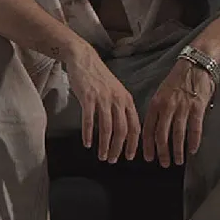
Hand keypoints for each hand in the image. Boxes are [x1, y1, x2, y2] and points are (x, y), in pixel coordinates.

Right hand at [60, 43, 140, 163]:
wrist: (84, 59)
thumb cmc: (99, 77)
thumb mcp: (116, 91)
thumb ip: (121, 107)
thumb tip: (123, 129)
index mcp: (126, 100)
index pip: (135, 126)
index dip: (133, 144)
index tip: (130, 156)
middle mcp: (117, 100)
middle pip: (122, 130)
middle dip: (118, 148)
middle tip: (113, 160)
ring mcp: (103, 99)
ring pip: (107, 128)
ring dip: (104, 145)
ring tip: (101, 156)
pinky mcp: (88, 98)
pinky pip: (89, 120)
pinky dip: (88, 134)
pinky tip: (87, 143)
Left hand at [142, 60, 214, 167]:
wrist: (196, 64)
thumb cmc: (178, 80)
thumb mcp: (162, 93)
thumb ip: (159, 110)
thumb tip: (155, 129)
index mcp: (155, 103)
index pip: (147, 129)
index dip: (147, 145)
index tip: (148, 158)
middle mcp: (166, 107)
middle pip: (161, 135)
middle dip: (162, 152)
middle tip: (164, 164)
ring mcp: (182, 107)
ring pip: (177, 135)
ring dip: (177, 151)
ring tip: (177, 161)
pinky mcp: (197, 107)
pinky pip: (194, 128)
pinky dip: (193, 141)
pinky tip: (193, 151)